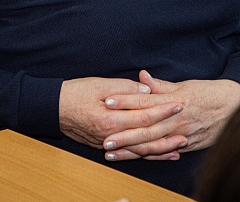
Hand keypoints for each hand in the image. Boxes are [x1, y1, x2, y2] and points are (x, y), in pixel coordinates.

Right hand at [58, 77, 182, 150]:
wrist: (53, 108)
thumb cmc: (75, 93)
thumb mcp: (100, 85)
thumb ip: (126, 88)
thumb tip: (147, 89)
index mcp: (111, 118)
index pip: (143, 115)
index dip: (162, 109)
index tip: (178, 104)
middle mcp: (111, 135)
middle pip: (145, 137)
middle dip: (167, 133)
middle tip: (186, 129)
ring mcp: (108, 143)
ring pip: (139, 149)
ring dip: (160, 148)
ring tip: (179, 146)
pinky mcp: (105, 146)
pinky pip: (130, 153)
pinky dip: (146, 154)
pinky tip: (159, 154)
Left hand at [101, 70, 239, 161]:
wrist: (238, 106)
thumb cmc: (211, 93)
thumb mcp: (186, 85)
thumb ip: (162, 85)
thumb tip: (142, 76)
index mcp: (176, 100)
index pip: (145, 101)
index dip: (125, 101)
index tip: (107, 102)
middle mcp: (178, 119)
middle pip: (146, 128)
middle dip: (124, 134)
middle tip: (104, 139)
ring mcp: (183, 134)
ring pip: (154, 144)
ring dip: (132, 150)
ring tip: (113, 153)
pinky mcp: (189, 145)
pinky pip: (166, 152)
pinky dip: (150, 156)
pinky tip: (135, 158)